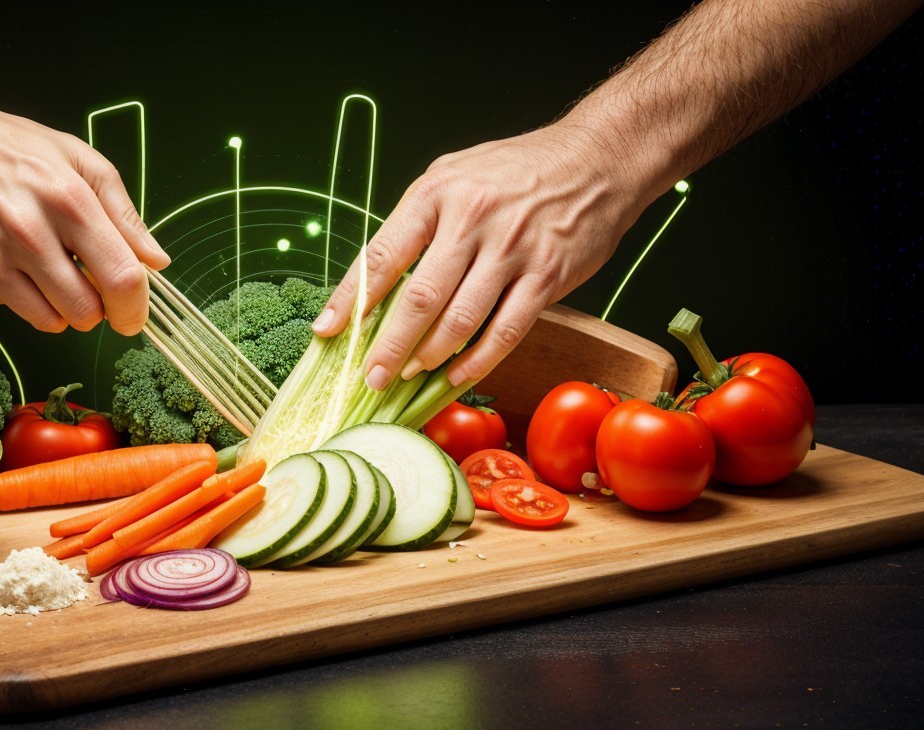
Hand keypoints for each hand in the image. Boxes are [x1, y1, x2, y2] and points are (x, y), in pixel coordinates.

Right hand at [0, 93, 169, 335]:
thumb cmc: (15, 149)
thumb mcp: (81, 161)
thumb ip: (124, 214)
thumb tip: (157, 261)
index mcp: (69, 201)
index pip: (121, 277)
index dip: (135, 307)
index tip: (134, 315)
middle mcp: (29, 234)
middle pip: (86, 312)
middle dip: (98, 309)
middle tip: (89, 285)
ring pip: (50, 322)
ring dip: (63, 310)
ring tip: (54, 274)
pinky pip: (13, 310)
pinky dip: (25, 298)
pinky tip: (17, 264)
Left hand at [312, 122, 647, 388]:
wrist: (597, 158)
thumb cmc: (516, 172)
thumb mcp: (454, 177)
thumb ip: (418, 224)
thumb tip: (377, 282)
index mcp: (436, 194)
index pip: (381, 255)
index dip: (350, 299)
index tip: (326, 331)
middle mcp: (471, 220)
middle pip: (418, 298)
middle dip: (388, 346)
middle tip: (370, 377)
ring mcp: (511, 249)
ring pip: (459, 320)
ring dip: (429, 357)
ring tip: (408, 375)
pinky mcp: (546, 275)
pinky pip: (505, 331)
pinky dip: (478, 360)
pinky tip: (457, 375)